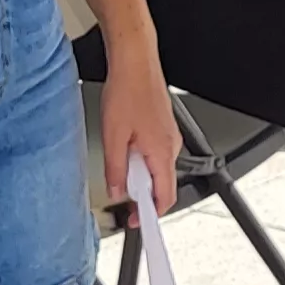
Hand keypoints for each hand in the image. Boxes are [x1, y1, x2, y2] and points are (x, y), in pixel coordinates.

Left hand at [100, 53, 185, 214]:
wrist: (135, 60)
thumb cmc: (127, 90)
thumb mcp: (113, 135)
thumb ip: (115, 169)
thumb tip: (116, 190)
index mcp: (162, 152)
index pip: (164, 197)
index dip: (149, 215)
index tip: (136, 223)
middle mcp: (171, 145)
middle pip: (160, 183)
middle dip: (139, 191)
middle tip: (118, 186)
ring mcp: (169, 135)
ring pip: (156, 166)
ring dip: (137, 171)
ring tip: (118, 151)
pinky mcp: (163, 126)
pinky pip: (154, 151)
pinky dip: (140, 156)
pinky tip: (124, 141)